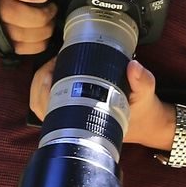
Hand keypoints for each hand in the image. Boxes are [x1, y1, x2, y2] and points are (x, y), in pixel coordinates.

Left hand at [27, 57, 173, 150]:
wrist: (146, 124)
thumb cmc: (141, 111)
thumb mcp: (146, 95)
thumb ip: (142, 81)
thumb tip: (133, 67)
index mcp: (88, 123)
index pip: (53, 110)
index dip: (46, 88)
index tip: (52, 68)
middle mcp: (75, 124)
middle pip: (39, 105)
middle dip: (41, 80)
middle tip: (54, 61)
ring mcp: (71, 121)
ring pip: (40, 106)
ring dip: (41, 84)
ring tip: (53, 66)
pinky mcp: (72, 114)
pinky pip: (49, 105)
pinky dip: (46, 89)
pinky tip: (55, 74)